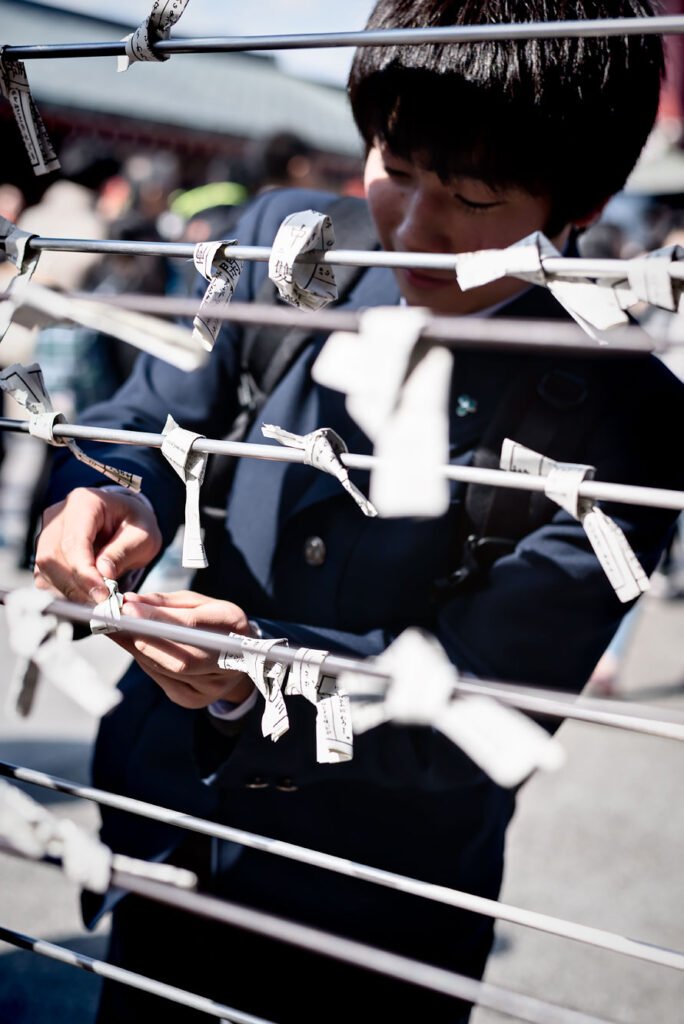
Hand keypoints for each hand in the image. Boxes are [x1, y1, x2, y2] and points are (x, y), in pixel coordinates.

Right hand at [34, 487, 161, 602]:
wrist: (126, 521)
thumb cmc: (135, 525)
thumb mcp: (143, 536)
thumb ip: (123, 552)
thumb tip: (103, 573)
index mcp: (84, 503)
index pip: (74, 542)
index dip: (84, 572)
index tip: (102, 595)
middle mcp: (59, 516)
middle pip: (53, 558)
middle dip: (76, 586)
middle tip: (101, 603)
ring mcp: (48, 533)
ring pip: (45, 569)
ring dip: (69, 591)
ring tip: (96, 600)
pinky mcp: (45, 550)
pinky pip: (45, 576)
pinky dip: (64, 590)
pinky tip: (85, 595)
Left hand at [114, 590, 256, 708]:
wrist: (240, 657)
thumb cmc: (215, 623)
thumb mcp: (198, 603)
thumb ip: (166, 602)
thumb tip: (130, 602)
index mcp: (234, 627)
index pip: (192, 625)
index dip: (157, 618)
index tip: (128, 608)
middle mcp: (229, 661)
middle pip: (181, 657)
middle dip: (143, 639)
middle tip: (115, 622)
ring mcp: (213, 686)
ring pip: (167, 670)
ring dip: (138, 650)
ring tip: (119, 631)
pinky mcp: (195, 699)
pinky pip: (162, 680)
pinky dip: (146, 662)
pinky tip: (137, 647)